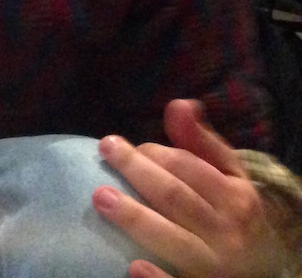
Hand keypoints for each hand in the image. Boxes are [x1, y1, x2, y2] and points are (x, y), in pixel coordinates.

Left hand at [93, 99, 286, 276]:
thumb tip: (178, 103)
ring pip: (173, 239)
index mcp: (235, 197)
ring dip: (137, 219)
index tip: (118, 147)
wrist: (264, 270)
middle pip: (176, 197)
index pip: (187, 168)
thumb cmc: (234, 213)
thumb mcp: (228, 176)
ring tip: (100, 197)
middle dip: (138, 172)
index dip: (150, 153)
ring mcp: (213, 266)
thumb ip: (201, 142)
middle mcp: (227, 232)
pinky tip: (133, 266)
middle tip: (104, 151)